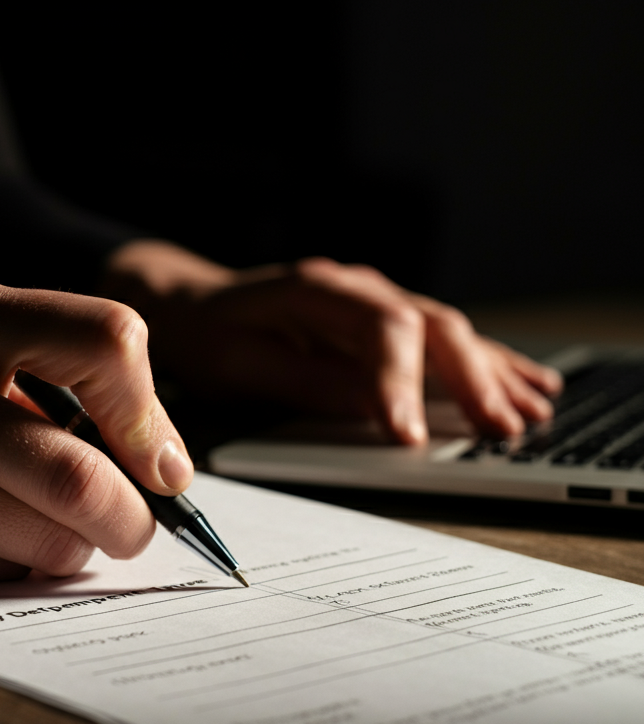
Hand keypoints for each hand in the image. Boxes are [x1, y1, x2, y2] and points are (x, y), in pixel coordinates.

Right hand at [0, 275, 192, 585]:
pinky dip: (6, 567)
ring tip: (35, 523)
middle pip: (84, 477)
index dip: (149, 413)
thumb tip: (159, 463)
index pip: (105, 343)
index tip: (161, 463)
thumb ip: (48, 372)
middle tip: (132, 527)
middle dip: (131, 521)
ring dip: (67, 548)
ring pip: (46, 543)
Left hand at [102, 243, 561, 444]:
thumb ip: (301, 383)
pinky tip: (525, 382)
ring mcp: (373, 300)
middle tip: (500, 429)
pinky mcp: (382, 322)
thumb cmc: (208, 336)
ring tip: (532, 411)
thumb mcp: (238, 364)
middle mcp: (356, 288)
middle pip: (431, 325)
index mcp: (316, 291)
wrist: (190, 304)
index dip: (401, 382)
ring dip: (491, 371)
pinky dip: (485, 362)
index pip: (381, 328)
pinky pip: (442, 340)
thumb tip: (367, 408)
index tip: (409, 435)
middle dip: (471, 378)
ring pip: (448, 330)